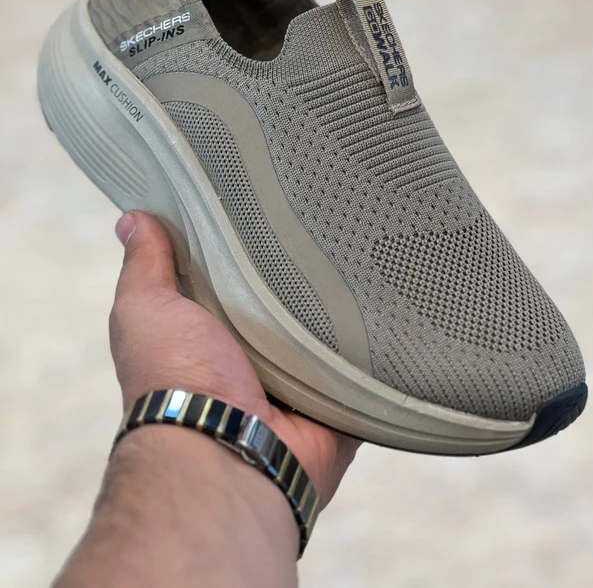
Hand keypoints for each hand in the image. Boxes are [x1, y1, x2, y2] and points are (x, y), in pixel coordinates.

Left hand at [111, 210, 359, 505]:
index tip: (266, 207)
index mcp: (212, 337)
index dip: (245, 251)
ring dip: (341, 309)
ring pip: (328, 334)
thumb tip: (132, 220)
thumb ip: (145, 268)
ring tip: (364, 252)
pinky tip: (396, 305)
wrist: (227, 449)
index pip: (233, 282)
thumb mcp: (146, 310)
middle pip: (286, 306)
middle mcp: (255, 362)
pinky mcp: (338, 402)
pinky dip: (375, 347)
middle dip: (302, 276)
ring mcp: (299, 384)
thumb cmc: (177, 378)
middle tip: (326, 223)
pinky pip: (365, 367)